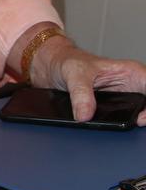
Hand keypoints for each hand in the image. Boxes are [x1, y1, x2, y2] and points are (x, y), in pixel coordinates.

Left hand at [26, 30, 145, 124]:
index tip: (140, 118)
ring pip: (142, 114)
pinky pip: (126, 120)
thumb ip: (80, 94)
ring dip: (137, 121)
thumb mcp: (73, 73)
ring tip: (125, 127)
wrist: (52, 66)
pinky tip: (116, 129)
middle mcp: (132, 86)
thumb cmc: (67, 61)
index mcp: (131, 73)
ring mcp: (126, 99)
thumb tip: (84, 116)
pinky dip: (124, 125)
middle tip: (135, 124)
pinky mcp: (116, 109)